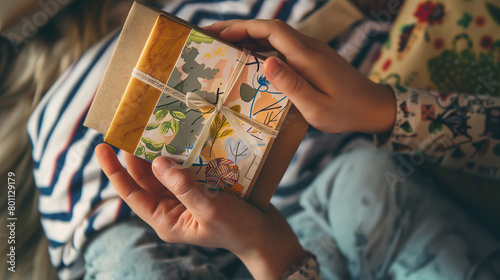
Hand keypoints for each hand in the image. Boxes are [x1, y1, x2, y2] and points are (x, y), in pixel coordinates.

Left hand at [95, 143, 306, 278]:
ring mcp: (185, 197)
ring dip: (159, 152)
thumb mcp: (208, 209)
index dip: (115, 171)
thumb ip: (182, 186)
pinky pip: (183, 169)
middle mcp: (170, 208)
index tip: (103, 147)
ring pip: (164, 172)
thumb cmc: (238, 228)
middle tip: (132, 128)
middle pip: (145, 179)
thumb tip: (157, 162)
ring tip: (153, 128)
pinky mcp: (200, 188)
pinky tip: (180, 138)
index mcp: (165, 219)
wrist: (265, 234)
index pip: (131, 194)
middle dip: (137, 156)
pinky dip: (180, 155)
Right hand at [205, 19, 395, 133]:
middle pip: (269, 28)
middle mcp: (308, 47)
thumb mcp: (317, 107)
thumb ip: (292, 85)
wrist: (374, 106)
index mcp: (307, 57)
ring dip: (249, 37)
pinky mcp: (313, 57)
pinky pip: (283, 46)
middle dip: (239, 28)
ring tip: (225, 46)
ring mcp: (311, 50)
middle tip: (213, 36)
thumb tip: (267, 61)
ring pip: (275, 35)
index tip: (221, 34)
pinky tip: (250, 58)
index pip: (272, 30)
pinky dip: (262, 47)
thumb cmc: (346, 112)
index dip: (244, 28)